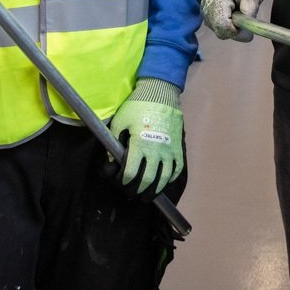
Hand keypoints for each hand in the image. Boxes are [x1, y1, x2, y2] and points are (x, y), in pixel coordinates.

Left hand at [109, 78, 183, 196]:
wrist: (160, 94)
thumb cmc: (137, 107)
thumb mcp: (119, 122)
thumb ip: (113, 144)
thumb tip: (111, 163)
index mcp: (139, 145)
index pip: (130, 173)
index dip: (123, 181)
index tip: (120, 181)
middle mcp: (156, 151)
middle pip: (147, 180)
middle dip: (137, 190)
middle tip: (131, 193)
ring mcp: (169, 151)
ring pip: (163, 179)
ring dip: (154, 190)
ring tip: (147, 195)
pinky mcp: (178, 148)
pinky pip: (176, 169)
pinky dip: (169, 179)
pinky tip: (163, 182)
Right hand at [200, 0, 266, 41]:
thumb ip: (250, 11)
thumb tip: (246, 30)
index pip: (222, 24)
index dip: (235, 30)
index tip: (246, 27)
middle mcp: (207, 5)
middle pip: (219, 31)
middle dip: (235, 30)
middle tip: (244, 21)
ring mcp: (204, 10)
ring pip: (218, 31)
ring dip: (231, 29)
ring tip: (238, 15)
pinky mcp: (205, 14)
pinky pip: (216, 28)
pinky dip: (226, 26)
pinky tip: (231, 16)